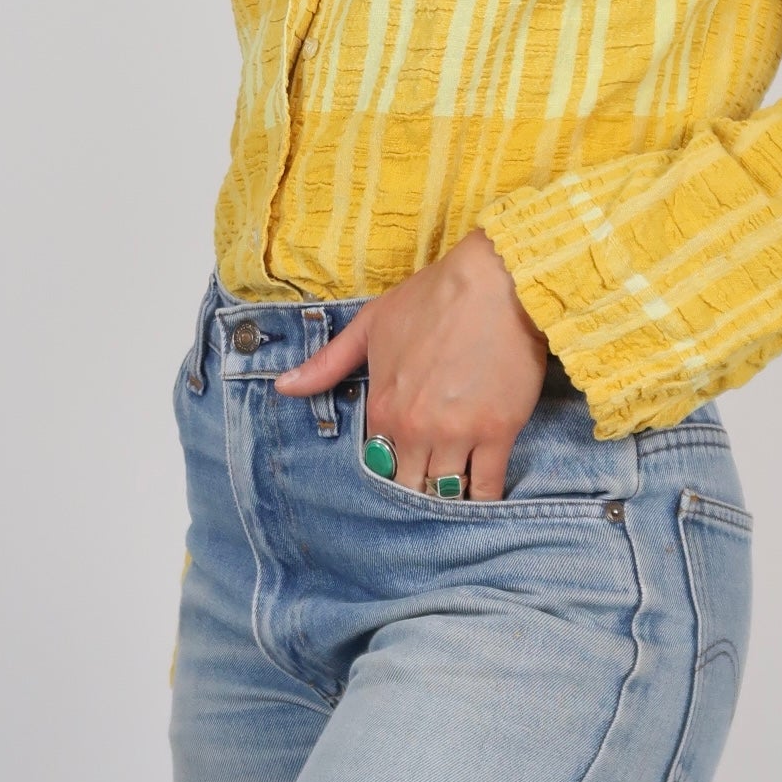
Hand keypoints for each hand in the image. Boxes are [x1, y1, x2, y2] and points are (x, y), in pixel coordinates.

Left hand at [272, 230, 547, 498]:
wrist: (497, 280)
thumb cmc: (434, 297)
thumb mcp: (371, 324)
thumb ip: (328, 363)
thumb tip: (283, 387)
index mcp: (382, 408)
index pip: (375, 464)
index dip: (388, 467)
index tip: (399, 468)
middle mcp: (414, 429)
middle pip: (408, 487)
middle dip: (415, 491)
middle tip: (425, 490)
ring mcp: (457, 434)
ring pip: (445, 493)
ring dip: (447, 499)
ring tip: (453, 500)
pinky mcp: (498, 432)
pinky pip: (488, 488)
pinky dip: (483, 500)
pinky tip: (481, 501)